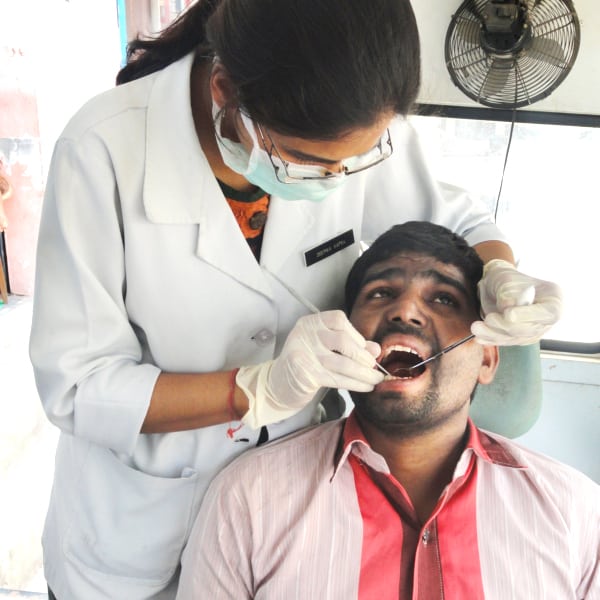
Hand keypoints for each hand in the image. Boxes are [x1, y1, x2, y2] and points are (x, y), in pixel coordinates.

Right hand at [237, 310, 383, 427]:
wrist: (277, 384)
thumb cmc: (306, 363)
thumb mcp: (325, 348)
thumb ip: (350, 344)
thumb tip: (376, 349)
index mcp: (310, 322)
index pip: (338, 319)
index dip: (356, 334)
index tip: (366, 349)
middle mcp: (305, 334)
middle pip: (343, 341)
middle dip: (363, 356)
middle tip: (374, 368)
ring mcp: (303, 354)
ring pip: (343, 362)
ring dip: (364, 374)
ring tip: (376, 380)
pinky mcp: (305, 374)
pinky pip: (337, 378)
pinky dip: (356, 383)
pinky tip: (365, 387)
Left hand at [471, 259, 562, 345]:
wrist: (494, 286)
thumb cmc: (504, 278)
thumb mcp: (506, 278)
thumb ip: (509, 292)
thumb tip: (508, 306)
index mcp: (553, 299)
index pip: (548, 313)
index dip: (528, 316)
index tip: (508, 314)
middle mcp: (546, 318)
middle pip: (530, 329)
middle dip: (507, 326)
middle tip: (489, 318)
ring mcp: (534, 330)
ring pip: (515, 338)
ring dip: (494, 334)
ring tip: (475, 327)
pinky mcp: (519, 338)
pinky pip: (506, 342)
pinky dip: (491, 339)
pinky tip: (479, 337)